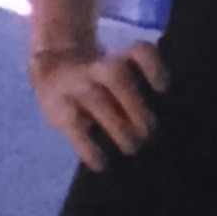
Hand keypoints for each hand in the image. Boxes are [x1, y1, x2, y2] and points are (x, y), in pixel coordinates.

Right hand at [29, 39, 166, 170]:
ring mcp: (76, 85)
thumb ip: (141, 96)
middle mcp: (98, 68)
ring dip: (117, 125)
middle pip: (116, 74)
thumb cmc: (102, 86)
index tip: (163, 89)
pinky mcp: (58, 108)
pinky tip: (100, 163)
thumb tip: (160, 130)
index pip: (139, 52)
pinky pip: (73, 125)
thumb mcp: (120, 81)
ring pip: (96, 98)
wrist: (53, 75)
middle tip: (149, 132)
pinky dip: (87, 146)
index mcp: (120, 60)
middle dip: (134, 103)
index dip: (153, 67)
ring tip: (131, 147)